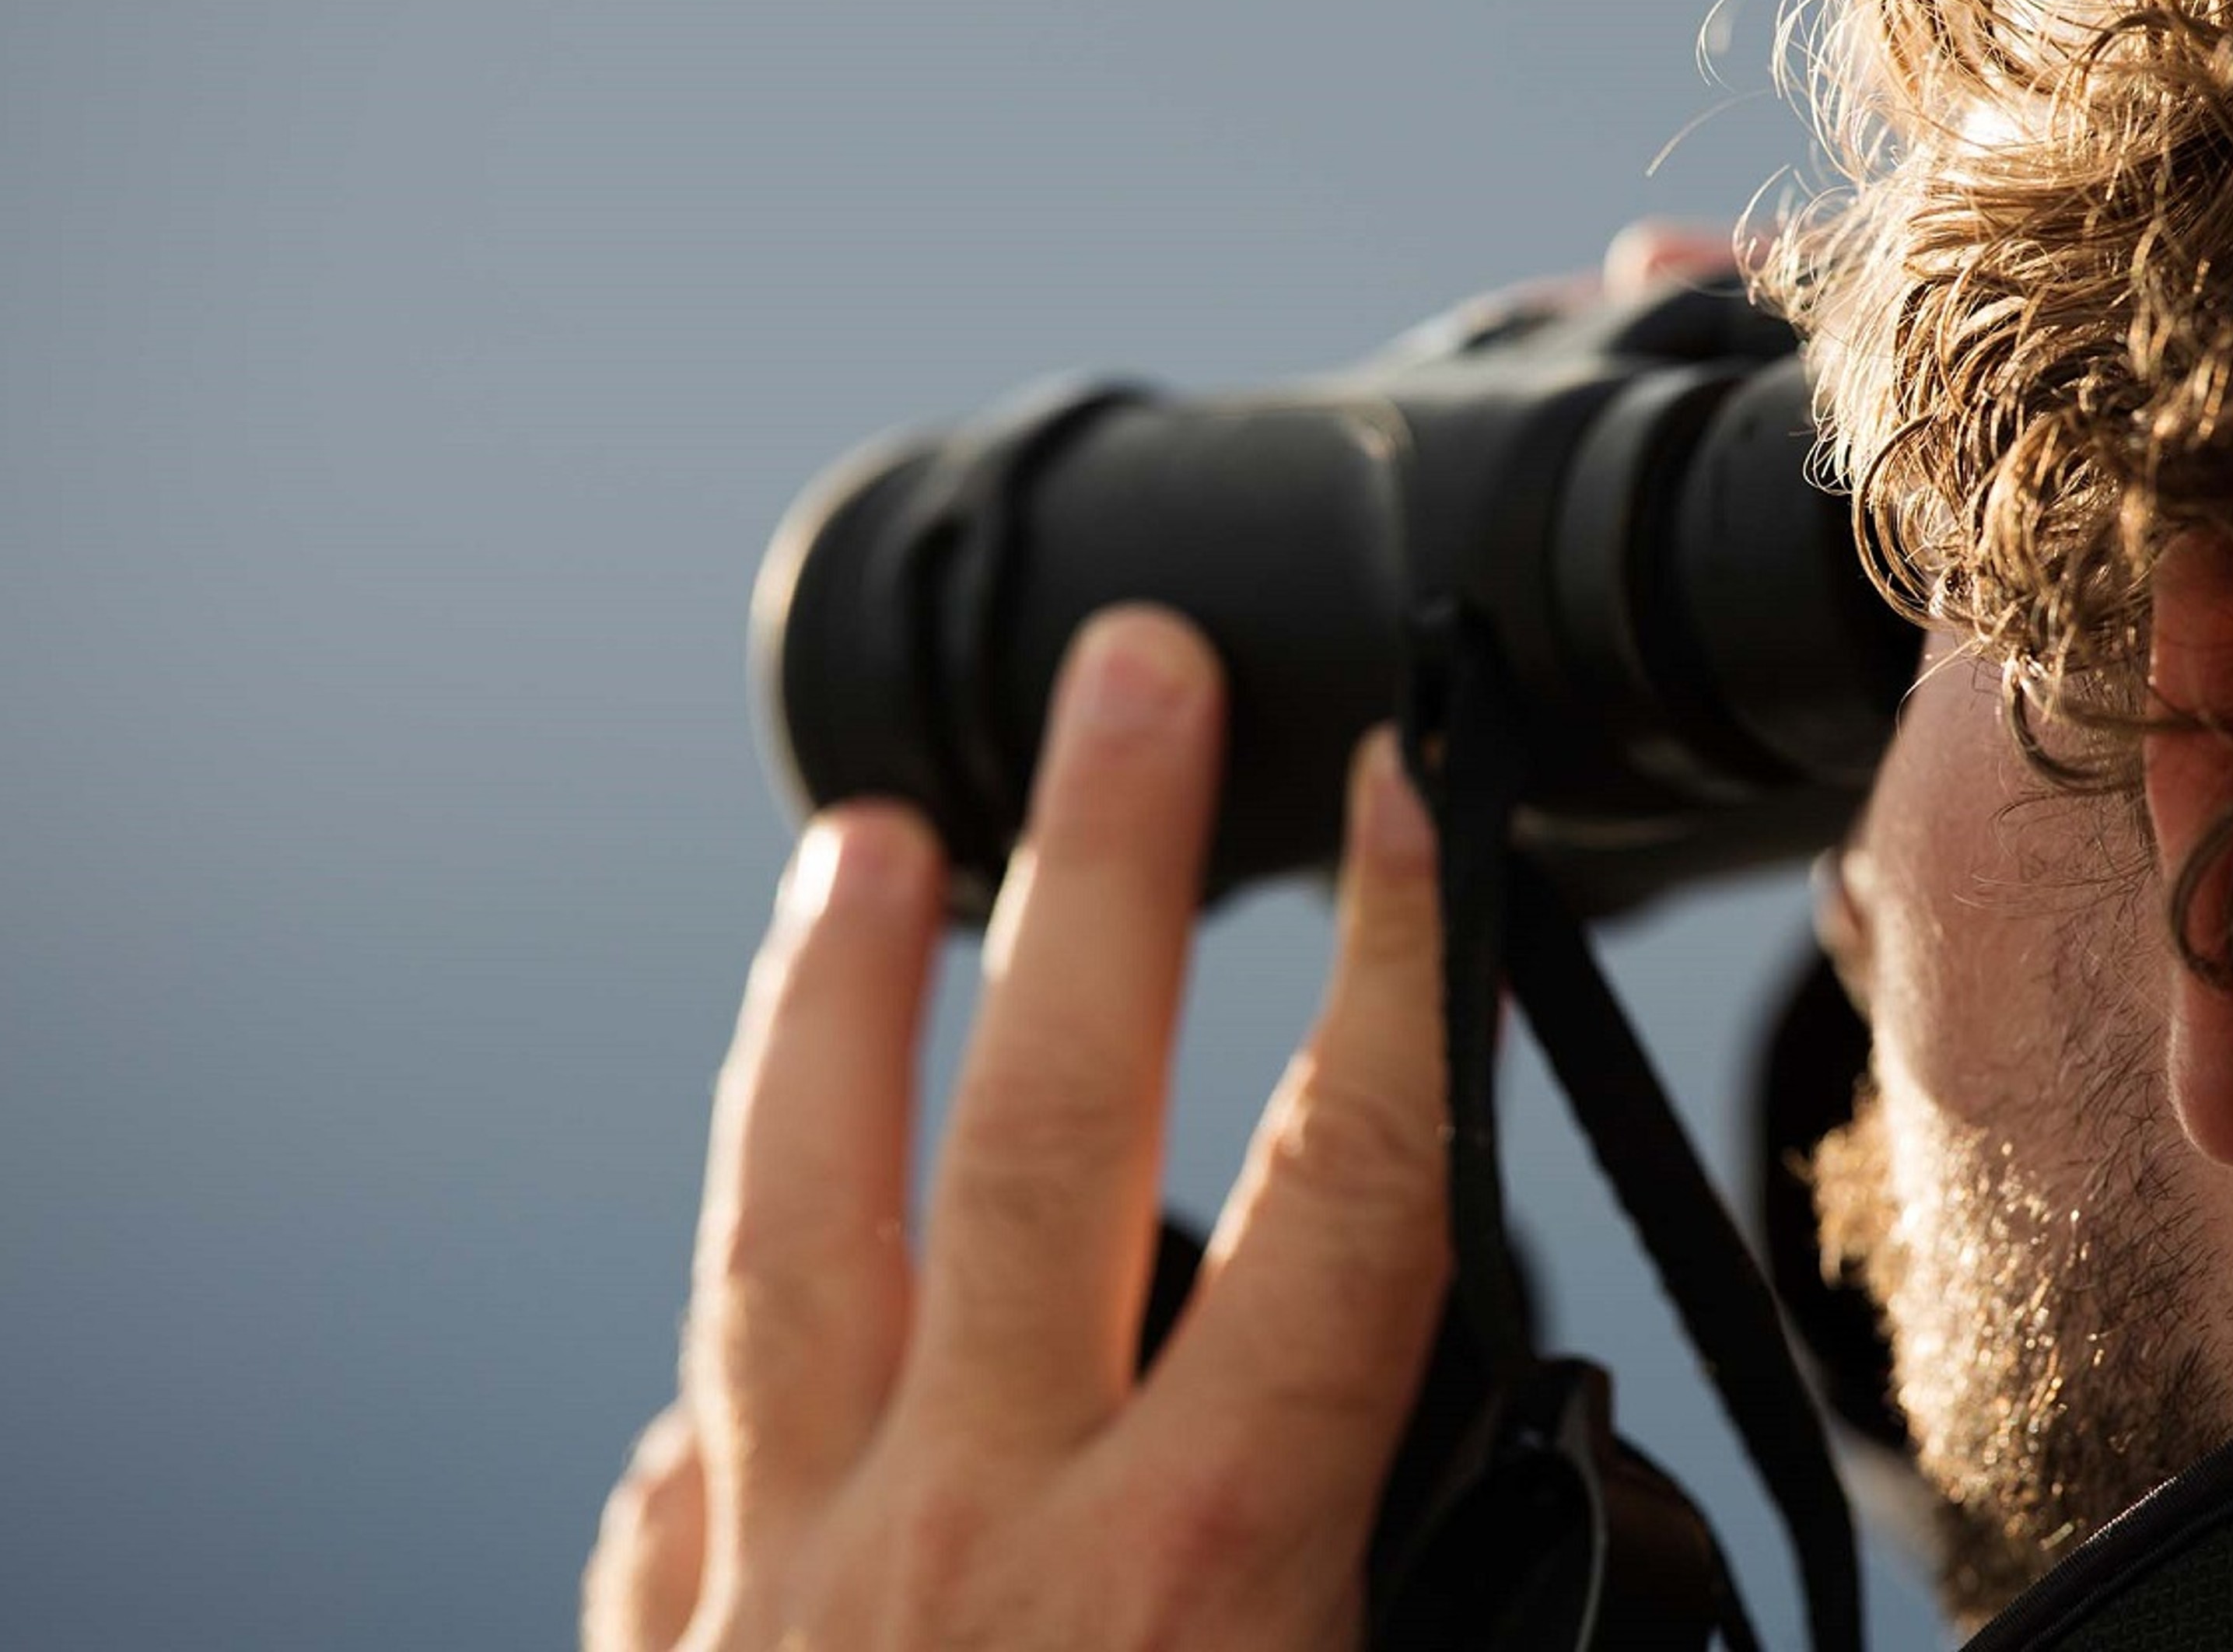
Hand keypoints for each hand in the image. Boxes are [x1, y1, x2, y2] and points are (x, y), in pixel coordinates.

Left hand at [584, 606, 1451, 1651]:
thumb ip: (1466, 1606)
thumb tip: (1551, 1541)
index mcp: (1197, 1581)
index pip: (1338, 1199)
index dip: (1399, 972)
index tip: (1412, 795)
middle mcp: (976, 1543)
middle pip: (1045, 1130)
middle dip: (1101, 870)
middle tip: (1132, 674)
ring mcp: (794, 1595)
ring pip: (799, 1238)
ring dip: (833, 1014)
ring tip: (856, 845)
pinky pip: (681, 1479)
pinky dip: (722, 1376)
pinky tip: (734, 1311)